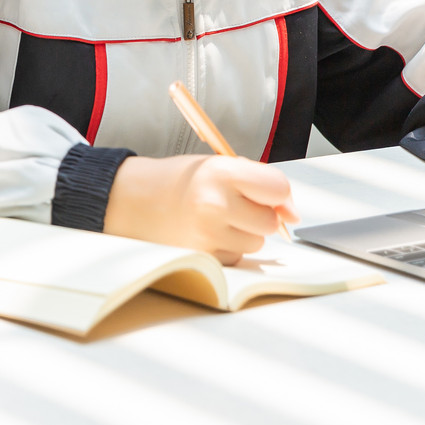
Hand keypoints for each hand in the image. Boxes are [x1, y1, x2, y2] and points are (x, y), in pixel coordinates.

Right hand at [103, 154, 298, 265]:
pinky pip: (236, 258)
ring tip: (214, 220)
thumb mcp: (217, 165)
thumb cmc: (181, 181)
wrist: (132, 200)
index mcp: (220, 172)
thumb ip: (258, 182)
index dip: (278, 195)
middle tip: (232, 205)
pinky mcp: (202, 258)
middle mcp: (214, 204)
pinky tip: (204, 234)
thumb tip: (292, 216)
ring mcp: (207, 235)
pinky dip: (227, 249)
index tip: (270, 196)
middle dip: (258, 216)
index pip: (278, 188)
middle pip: (269, 222)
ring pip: (255, 244)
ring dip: (242, 234)